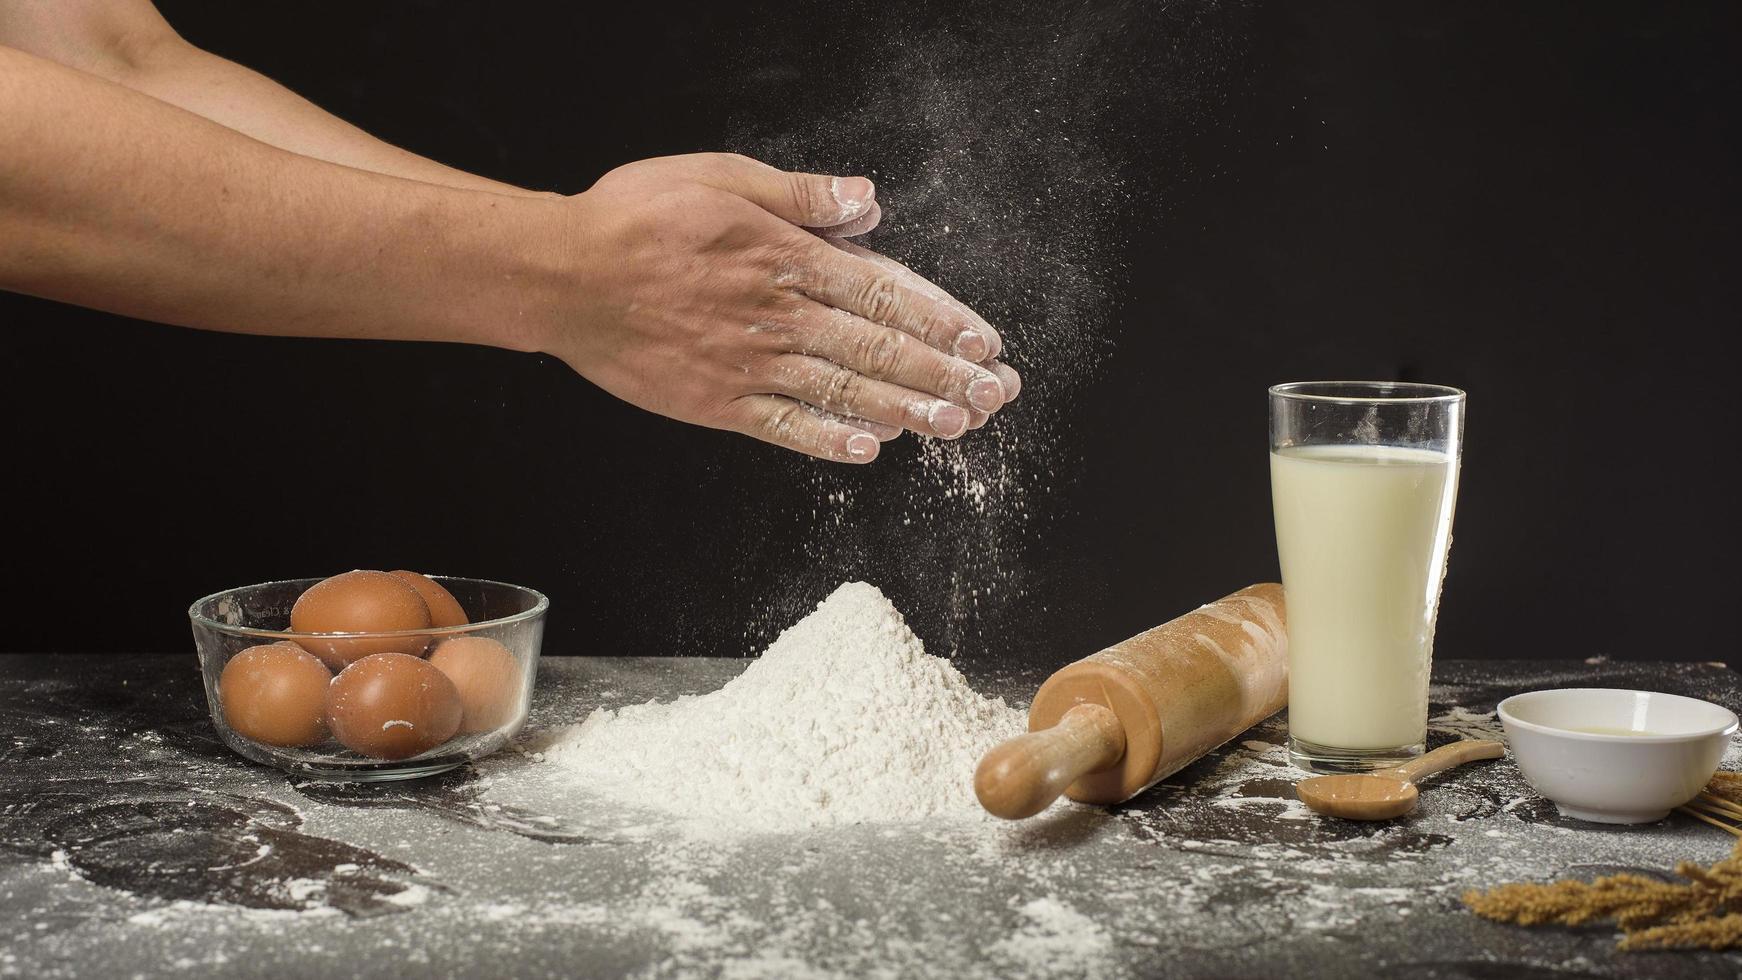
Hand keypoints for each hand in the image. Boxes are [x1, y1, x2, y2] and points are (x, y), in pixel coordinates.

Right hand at [531, 153, 1019, 462]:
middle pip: (878, 347)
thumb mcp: (723, 178)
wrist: (563, 276)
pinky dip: (830, 440)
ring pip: (844, 391)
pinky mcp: (719, 403)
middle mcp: (778, 315)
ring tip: (958, 424)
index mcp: (785, 257)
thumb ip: (801, 197)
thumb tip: (868, 205)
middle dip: (945, 371)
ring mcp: (750, 365)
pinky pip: (786, 428)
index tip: (984, 339)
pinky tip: (870, 449)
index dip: (941, 318)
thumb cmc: (636, 218)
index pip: (883, 291)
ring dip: (907, 409)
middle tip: (996, 393)